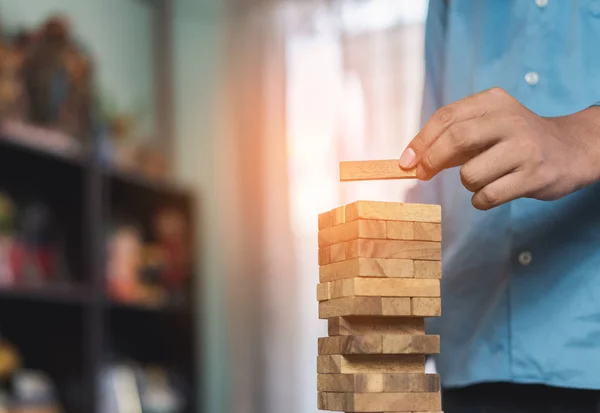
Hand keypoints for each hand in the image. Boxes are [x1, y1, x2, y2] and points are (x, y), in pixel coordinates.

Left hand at [399, 87, 599, 209]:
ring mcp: (524, 148)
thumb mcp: (488, 126)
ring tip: (483, 178)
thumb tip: (412, 161)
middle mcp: (510, 120)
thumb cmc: (516, 140)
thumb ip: (452, 139)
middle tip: (423, 173)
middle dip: (432, 160)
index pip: (446, 117)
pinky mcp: (534, 175)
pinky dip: (480, 200)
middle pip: (455, 139)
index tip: (406, 162)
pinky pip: (487, 196)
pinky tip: (493, 192)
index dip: (420, 142)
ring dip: (466, 183)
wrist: (572, 149)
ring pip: (469, 174)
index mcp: (493, 102)